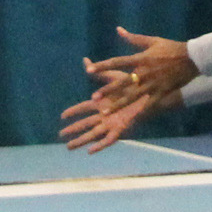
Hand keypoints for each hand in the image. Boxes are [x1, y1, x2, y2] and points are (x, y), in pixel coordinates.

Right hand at [61, 61, 180, 151]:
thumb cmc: (134, 85)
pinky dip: (99, 145)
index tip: (62, 116)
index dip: (73, 112)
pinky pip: (109, 140)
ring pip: (93, 134)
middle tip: (60, 135)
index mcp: (102, 102)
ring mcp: (113, 123)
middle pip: (85, 123)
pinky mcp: (122, 129)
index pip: (84, 108)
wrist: (151, 93)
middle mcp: (105, 114)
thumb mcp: (114, 77)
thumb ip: (100, 71)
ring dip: (81, 140)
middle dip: (73, 129)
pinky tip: (90, 151)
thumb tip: (85, 61)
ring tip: (69, 147)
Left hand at [81, 27, 197, 104]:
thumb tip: (118, 30)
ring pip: (132, 96)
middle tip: (93, 97)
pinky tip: (131, 120)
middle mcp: (144, 72)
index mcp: (141, 58)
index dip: (103, 66)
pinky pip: (150, 104)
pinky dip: (140, 113)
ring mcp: (153, 84)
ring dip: (118, 104)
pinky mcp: (162, 92)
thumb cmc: (171, 48)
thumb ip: (134, 38)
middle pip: (123, 82)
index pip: (118, 62)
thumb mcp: (152, 41)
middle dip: (108, 90)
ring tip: (106, 111)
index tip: (89, 70)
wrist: (192, 58)